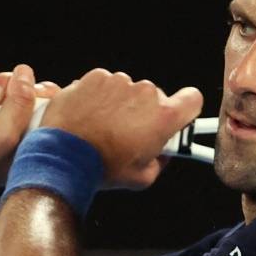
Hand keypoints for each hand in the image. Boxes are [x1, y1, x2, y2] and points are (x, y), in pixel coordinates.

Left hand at [38, 68, 203, 189]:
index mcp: (163, 117)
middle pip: (156, 97)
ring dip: (122, 104)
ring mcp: (119, 82)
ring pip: (129, 91)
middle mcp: (145, 93)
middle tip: (129, 133)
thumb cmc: (102, 168)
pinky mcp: (96, 78)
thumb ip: (161, 160)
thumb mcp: (143, 177)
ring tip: (104, 126)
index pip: (193, 99)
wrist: (62, 156)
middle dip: (146, 112)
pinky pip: (106, 84)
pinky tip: (91, 116)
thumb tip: (162, 152)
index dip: (186, 109)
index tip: (178, 118)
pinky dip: (100, 97)